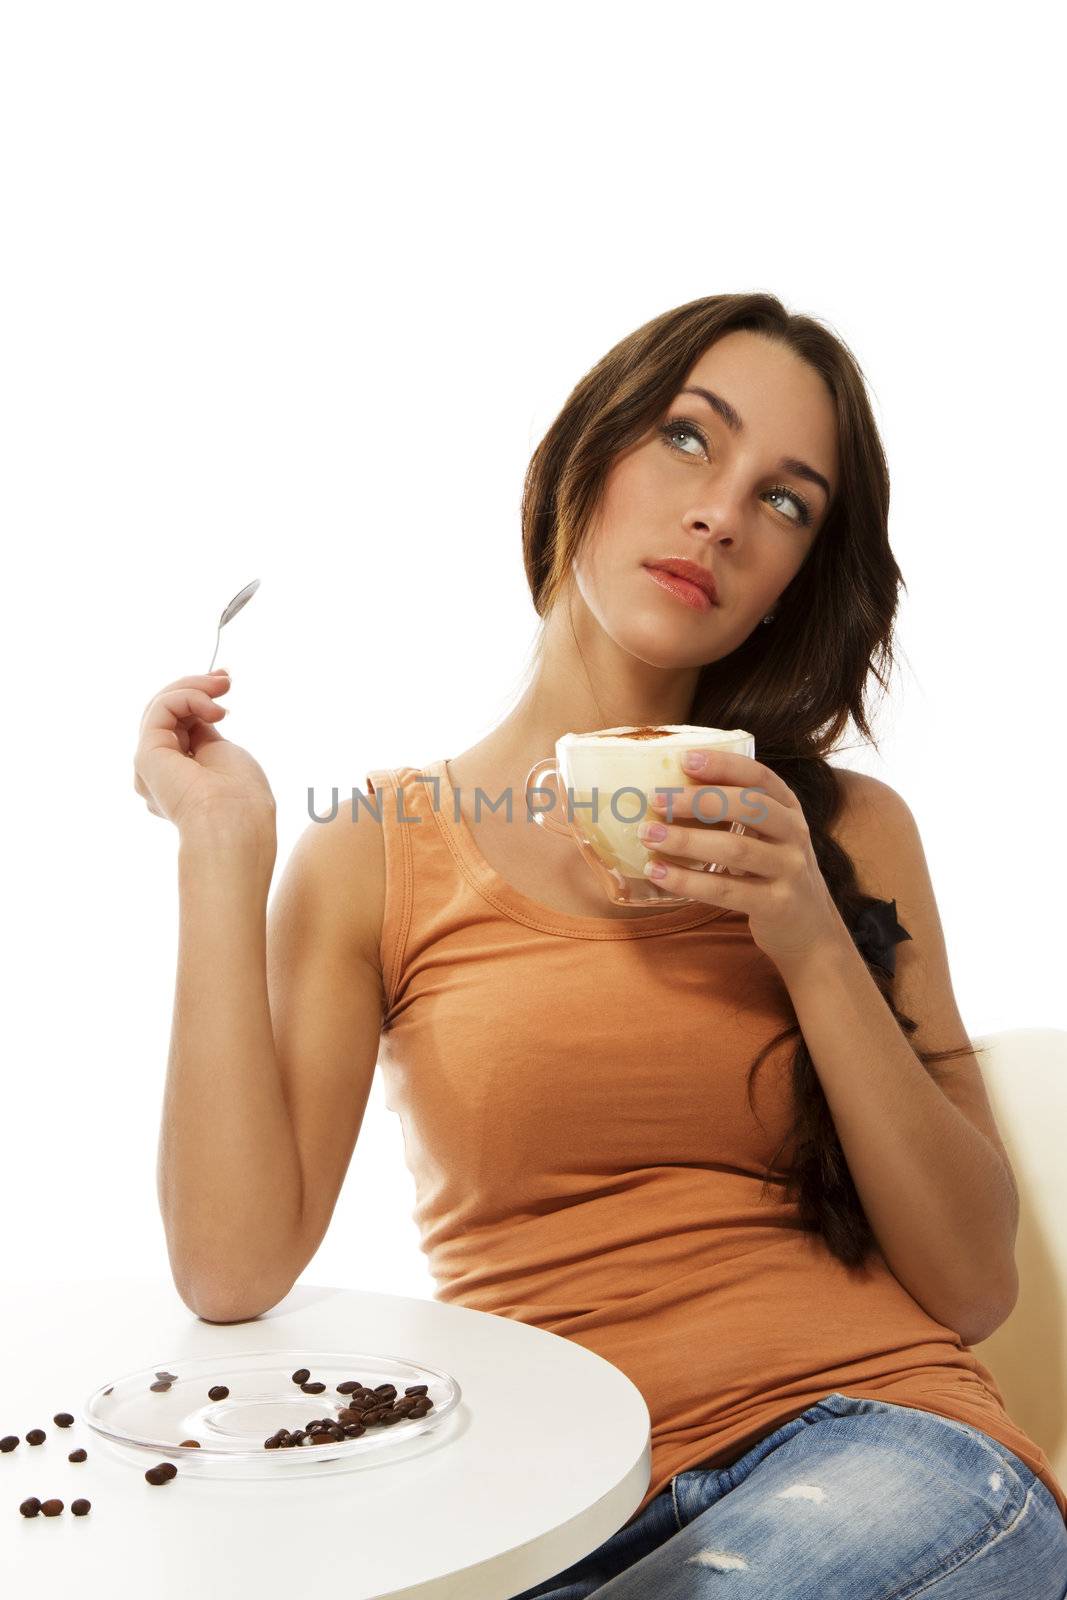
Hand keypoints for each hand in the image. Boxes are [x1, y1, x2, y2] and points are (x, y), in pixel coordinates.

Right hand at [133, 670, 276, 834]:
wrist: (234, 824)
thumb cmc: (241, 799)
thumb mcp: (223, 754)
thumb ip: (204, 734)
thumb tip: (200, 714)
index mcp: (178, 776)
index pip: (178, 724)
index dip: (197, 697)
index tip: (224, 682)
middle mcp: (158, 772)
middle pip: (165, 713)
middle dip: (194, 686)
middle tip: (225, 677)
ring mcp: (150, 764)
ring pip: (160, 707)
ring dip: (193, 688)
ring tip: (222, 688)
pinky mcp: (146, 755)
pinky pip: (161, 709)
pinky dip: (187, 697)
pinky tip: (212, 706)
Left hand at [636, 748, 845, 969]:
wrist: (811, 930)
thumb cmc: (772, 873)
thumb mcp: (767, 836)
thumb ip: (736, 814)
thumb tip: (669, 791)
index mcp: (789, 808)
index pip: (760, 777)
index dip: (724, 765)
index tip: (684, 759)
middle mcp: (795, 834)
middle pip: (748, 807)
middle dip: (698, 800)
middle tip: (656, 799)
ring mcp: (790, 869)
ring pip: (735, 848)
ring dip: (686, 840)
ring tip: (648, 835)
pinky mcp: (777, 904)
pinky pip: (726, 891)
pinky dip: (688, 881)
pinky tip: (659, 873)